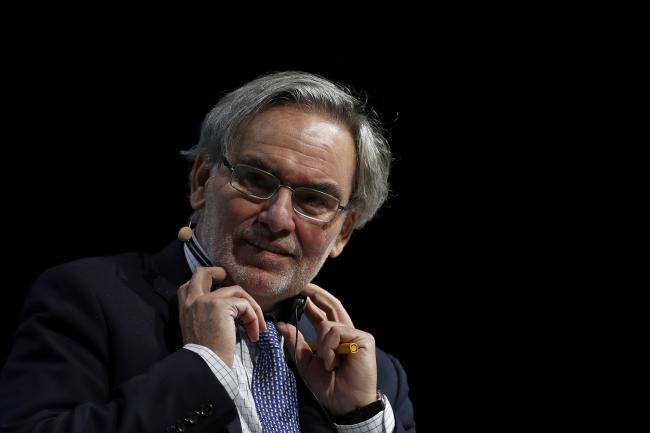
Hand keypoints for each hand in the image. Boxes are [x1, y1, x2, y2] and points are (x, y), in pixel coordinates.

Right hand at [178, 267, 265, 366]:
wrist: (205, 366)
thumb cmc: (205, 354)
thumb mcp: (198, 328)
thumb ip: (205, 312)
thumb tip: (229, 307)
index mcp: (185, 306)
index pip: (190, 282)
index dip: (207, 280)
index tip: (222, 287)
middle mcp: (192, 299)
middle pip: (204, 272)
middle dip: (222, 273)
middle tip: (235, 287)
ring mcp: (206, 300)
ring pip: (236, 291)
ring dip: (252, 307)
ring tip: (257, 326)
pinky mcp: (220, 305)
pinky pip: (245, 305)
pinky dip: (254, 318)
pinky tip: (253, 335)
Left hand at [277, 283, 376, 414]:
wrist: (343, 402)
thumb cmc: (328, 386)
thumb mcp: (305, 362)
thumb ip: (295, 342)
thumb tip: (281, 324)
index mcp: (332, 338)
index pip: (322, 313)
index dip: (311, 301)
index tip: (298, 292)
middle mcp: (345, 333)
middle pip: (332, 305)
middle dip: (317, 294)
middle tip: (302, 287)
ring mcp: (355, 335)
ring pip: (329, 325)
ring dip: (322, 345)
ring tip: (327, 364)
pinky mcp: (363, 339)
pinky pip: (337, 332)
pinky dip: (329, 347)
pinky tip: (333, 362)